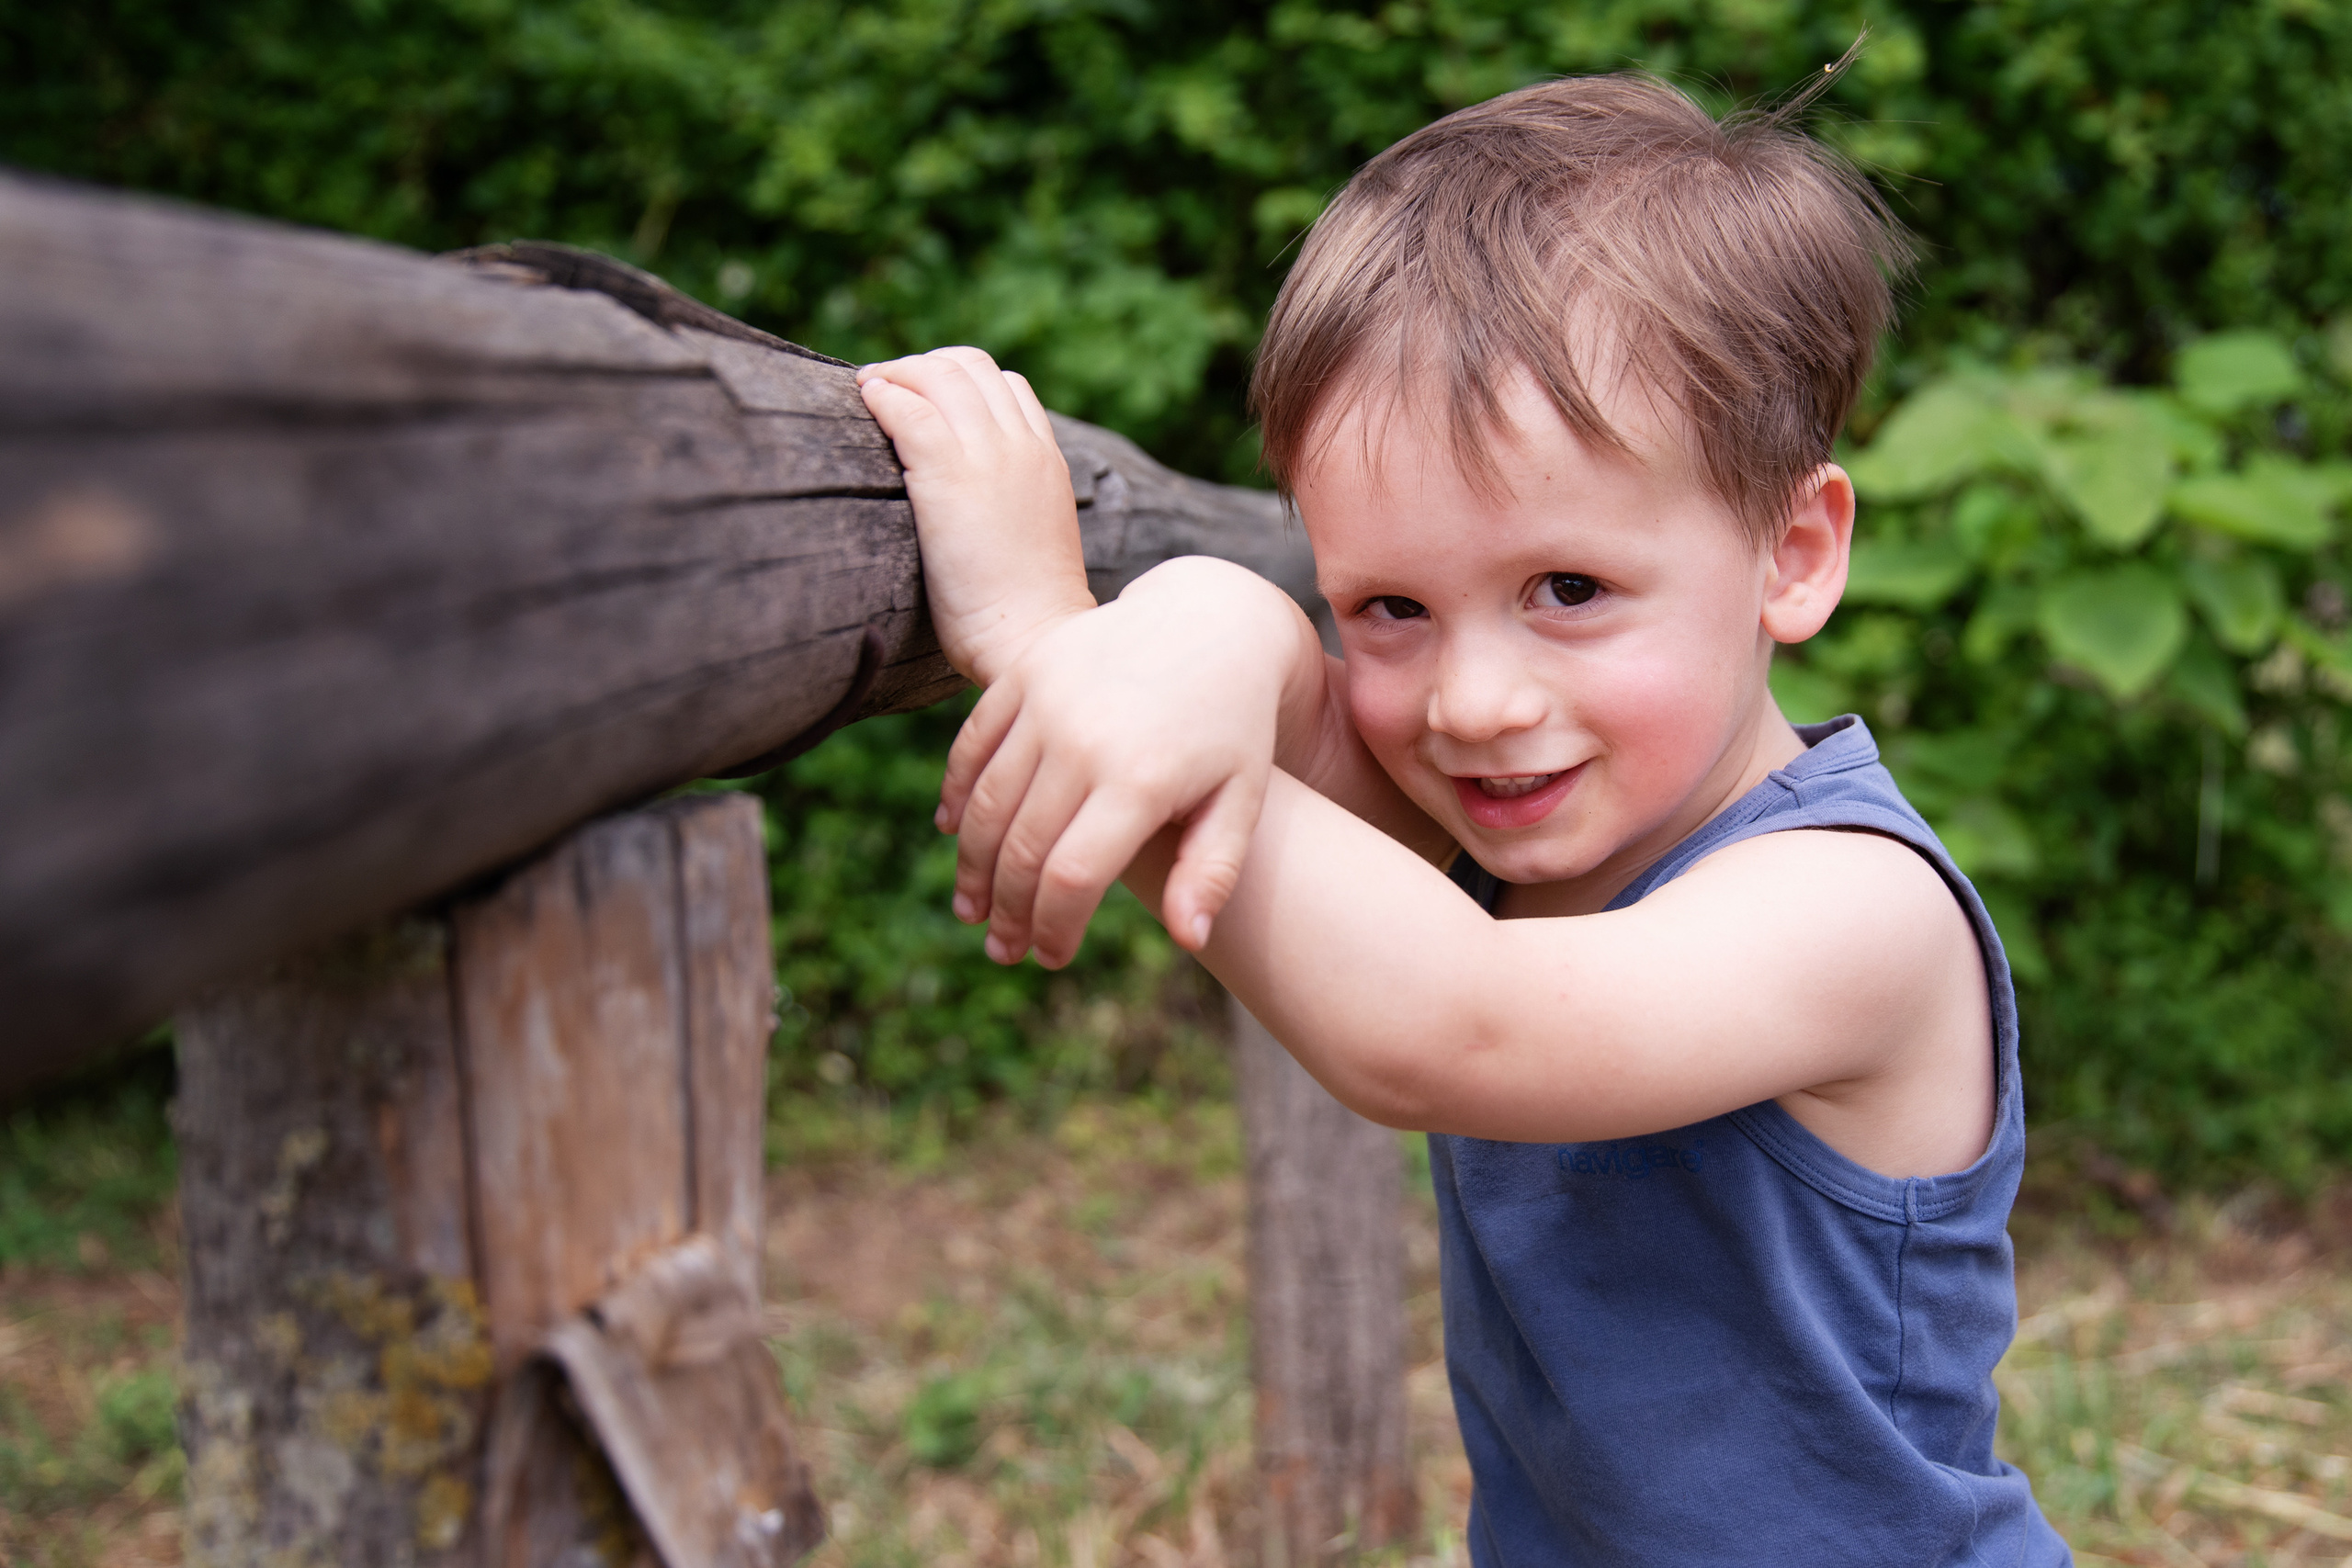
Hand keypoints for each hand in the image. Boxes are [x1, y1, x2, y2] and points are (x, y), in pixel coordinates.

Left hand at [855, 347, 1094, 684]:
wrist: (1033, 639)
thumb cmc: (1025, 615)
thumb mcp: (1031, 541)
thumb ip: (1010, 508)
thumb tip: (970, 510)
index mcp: (1047, 460)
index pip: (1007, 386)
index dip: (958, 381)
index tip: (921, 401)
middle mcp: (1022, 446)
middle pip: (971, 366)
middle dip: (922, 367)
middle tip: (885, 390)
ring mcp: (989, 455)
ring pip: (939, 375)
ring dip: (896, 374)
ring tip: (867, 392)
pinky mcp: (949, 475)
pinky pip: (909, 409)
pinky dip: (882, 396)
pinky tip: (863, 404)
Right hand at [938, 557, 1324, 966]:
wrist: (1211, 619)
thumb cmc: (1232, 725)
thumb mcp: (1240, 797)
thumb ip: (1214, 870)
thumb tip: (1190, 940)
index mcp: (1141, 777)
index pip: (1072, 876)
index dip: (1053, 927)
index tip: (1052, 956)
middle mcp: (1084, 735)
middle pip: (1020, 848)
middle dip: (1007, 911)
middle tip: (1004, 949)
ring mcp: (1047, 697)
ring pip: (985, 804)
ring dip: (972, 867)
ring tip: (973, 910)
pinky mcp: (1024, 670)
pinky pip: (971, 746)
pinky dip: (957, 797)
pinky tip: (956, 838)